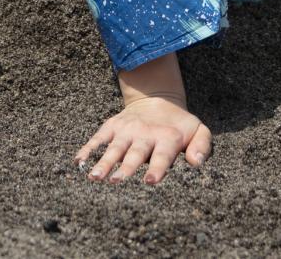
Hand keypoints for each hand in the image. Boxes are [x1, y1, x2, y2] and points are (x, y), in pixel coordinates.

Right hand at [76, 96, 210, 185]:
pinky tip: (78, 162)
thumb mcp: (198, 130)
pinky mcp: (112, 126)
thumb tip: (197, 163)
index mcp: (167, 137)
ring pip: (114, 148)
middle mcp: (145, 134)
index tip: (149, 181)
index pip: (162, 155)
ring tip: (94, 177)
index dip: (157, 168)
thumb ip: (202, 146)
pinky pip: (98, 138)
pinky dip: (88, 149)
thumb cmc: (179, 124)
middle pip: (134, 154)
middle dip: (125, 168)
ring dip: (103, 162)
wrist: (157, 99)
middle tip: (116, 182)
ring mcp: (126, 130)